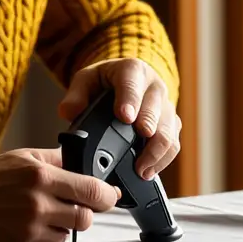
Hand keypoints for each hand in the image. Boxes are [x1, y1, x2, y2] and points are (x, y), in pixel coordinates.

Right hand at [0, 147, 120, 241]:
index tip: (110, 194)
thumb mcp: (25, 155)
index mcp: (41, 176)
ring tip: (50, 211)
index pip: (90, 190)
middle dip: (86, 210)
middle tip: (77, 203)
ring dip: (67, 223)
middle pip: (85, 217)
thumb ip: (57, 157)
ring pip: (70, 232)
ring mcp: (31, 227)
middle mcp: (38, 203)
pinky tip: (38, 222)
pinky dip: (51, 234)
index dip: (107, 194)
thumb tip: (82, 157)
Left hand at [58, 58, 180, 180]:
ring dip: (157, 152)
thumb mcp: (86, 80)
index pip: (132, 83)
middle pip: (157, 110)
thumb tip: (68, 112)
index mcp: (132, 70)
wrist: (127, 80)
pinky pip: (174, 143)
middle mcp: (154, 86)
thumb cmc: (105, 81)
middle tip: (138, 154)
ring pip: (169, 130)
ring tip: (141, 170)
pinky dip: (163, 159)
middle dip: (149, 132)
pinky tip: (148, 171)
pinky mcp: (172, 123)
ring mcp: (166, 105)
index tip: (125, 117)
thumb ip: (75, 95)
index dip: (130, 100)